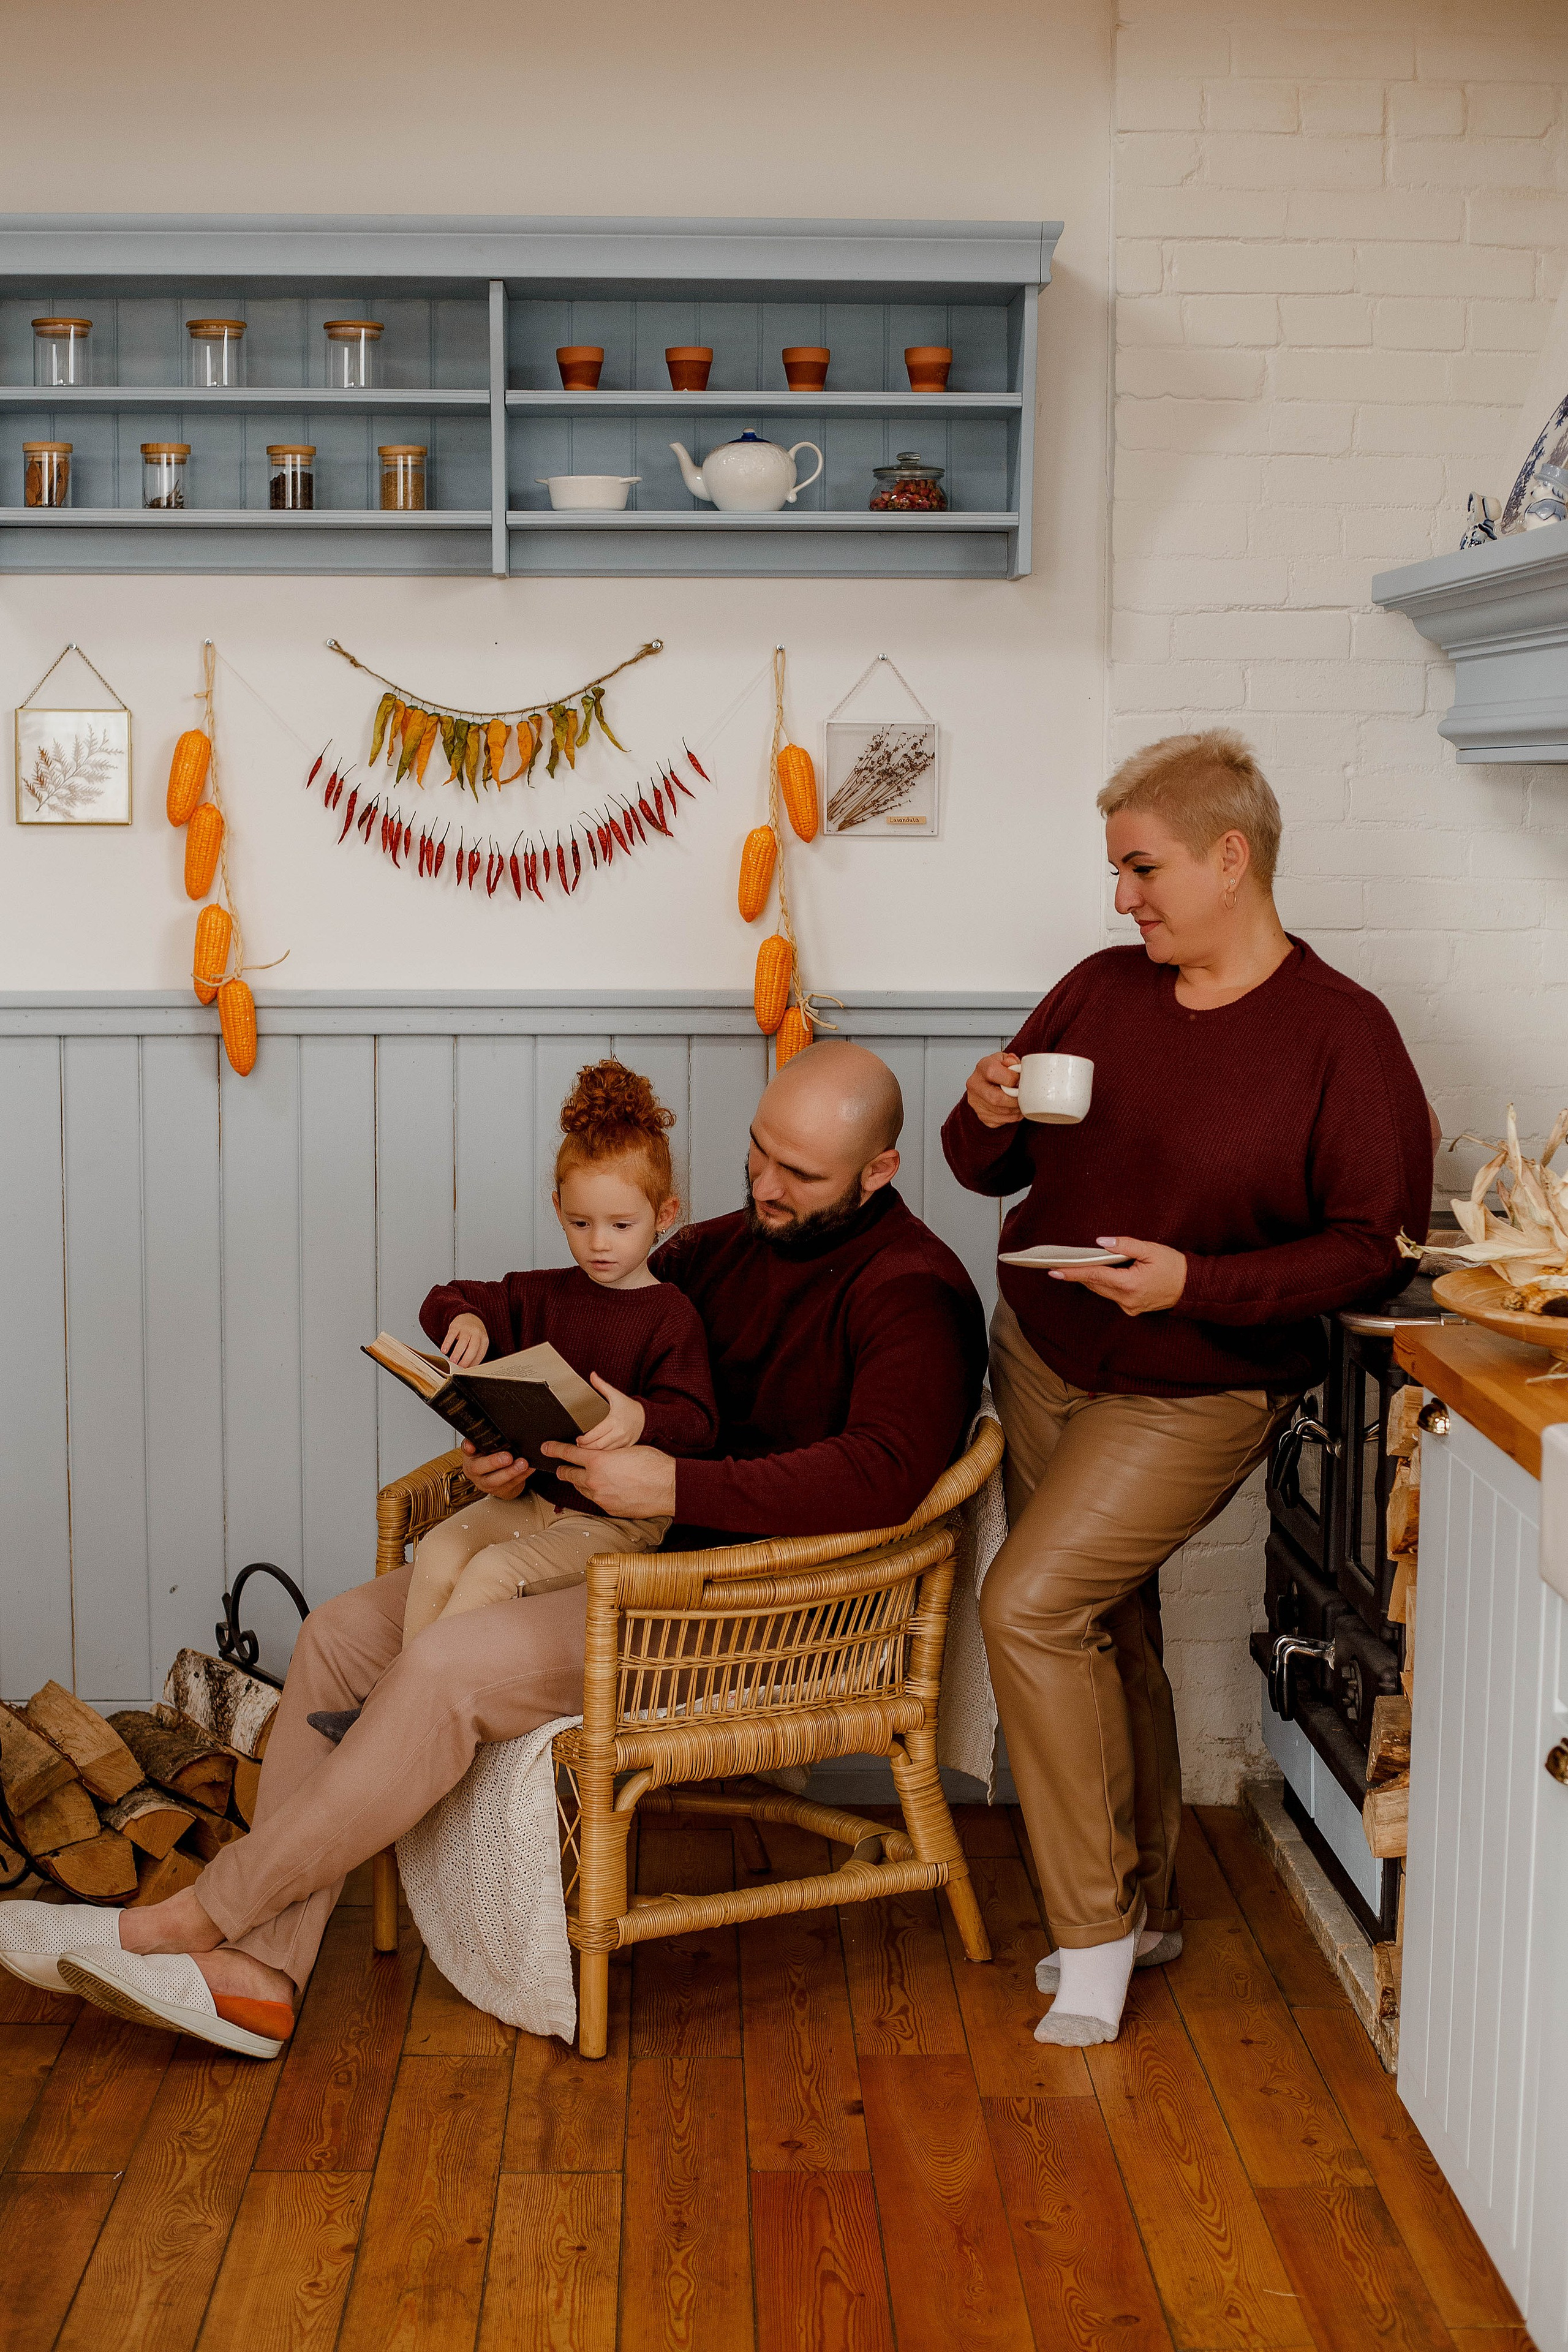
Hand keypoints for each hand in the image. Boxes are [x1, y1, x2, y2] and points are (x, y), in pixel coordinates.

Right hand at [441, 1313, 489, 1368]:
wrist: (469, 1316)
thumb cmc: (473, 1334)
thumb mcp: (478, 1342)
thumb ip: (474, 1354)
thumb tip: (466, 1369)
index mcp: (484, 1340)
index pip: (480, 1354)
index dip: (473, 1363)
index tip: (466, 1371)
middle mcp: (477, 1334)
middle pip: (473, 1348)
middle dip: (466, 1360)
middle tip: (459, 1368)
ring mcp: (467, 1329)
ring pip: (463, 1342)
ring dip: (457, 1353)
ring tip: (452, 1362)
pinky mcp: (456, 1326)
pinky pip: (452, 1334)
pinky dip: (447, 1343)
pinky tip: (444, 1350)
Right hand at [458, 1439, 532, 1498]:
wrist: (498, 1480)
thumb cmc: (490, 1459)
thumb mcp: (485, 1448)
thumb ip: (486, 1439)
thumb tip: (492, 1427)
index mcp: (471, 1457)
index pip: (466, 1450)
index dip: (468, 1447)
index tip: (471, 1445)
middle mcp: (476, 1472)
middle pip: (480, 1468)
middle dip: (494, 1462)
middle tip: (507, 1457)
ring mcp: (488, 1484)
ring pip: (497, 1480)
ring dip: (511, 1472)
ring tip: (522, 1463)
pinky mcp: (502, 1490)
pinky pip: (513, 1483)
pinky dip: (523, 1475)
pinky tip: (530, 1468)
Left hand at [539, 1439, 675, 1518]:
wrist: (669, 1488)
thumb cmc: (652, 1464)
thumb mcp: (626, 1450)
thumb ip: (607, 1453)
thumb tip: (599, 1455)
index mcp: (597, 1461)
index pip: (567, 1453)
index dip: (554, 1449)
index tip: (545, 1448)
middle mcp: (594, 1480)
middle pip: (568, 1474)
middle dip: (563, 1469)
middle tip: (561, 1466)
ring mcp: (600, 1497)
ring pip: (581, 1488)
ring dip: (581, 1481)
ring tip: (587, 1476)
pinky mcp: (609, 1509)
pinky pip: (596, 1499)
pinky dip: (596, 1493)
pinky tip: (606, 1488)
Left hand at [574, 1373, 645, 1451]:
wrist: (646, 1417)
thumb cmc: (629, 1407)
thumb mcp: (615, 1395)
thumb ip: (602, 1385)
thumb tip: (592, 1374)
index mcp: (614, 1421)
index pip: (595, 1435)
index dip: (584, 1440)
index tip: (578, 1439)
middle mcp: (620, 1433)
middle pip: (598, 1446)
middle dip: (586, 1447)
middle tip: (579, 1445)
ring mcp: (624, 1441)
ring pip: (605, 1452)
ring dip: (594, 1452)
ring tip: (585, 1449)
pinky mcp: (626, 1447)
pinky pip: (612, 1453)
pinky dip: (603, 1454)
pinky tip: (597, 1452)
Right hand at [966, 1052, 1023, 1129]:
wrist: (987, 1082)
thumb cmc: (997, 1070)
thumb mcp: (1005, 1059)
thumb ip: (1012, 1061)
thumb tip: (1018, 1068)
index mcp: (982, 1067)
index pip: (993, 1073)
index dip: (1012, 1078)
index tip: (1020, 1080)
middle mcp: (975, 1085)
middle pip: (995, 1098)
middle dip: (1015, 1100)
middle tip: (1024, 1097)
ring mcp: (976, 1102)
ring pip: (1000, 1112)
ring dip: (1016, 1110)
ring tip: (1023, 1103)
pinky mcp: (981, 1115)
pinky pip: (1000, 1120)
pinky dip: (1012, 1117)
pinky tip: (1015, 1109)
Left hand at [1048, 1235, 1187, 1316]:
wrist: (1192, 1287)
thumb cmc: (1173, 1266)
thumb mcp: (1150, 1249)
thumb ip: (1124, 1245)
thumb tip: (1100, 1243)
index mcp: (1130, 1285)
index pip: (1095, 1276)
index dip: (1073, 1272)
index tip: (1055, 1270)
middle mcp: (1127, 1300)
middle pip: (1095, 1285)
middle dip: (1078, 1274)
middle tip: (1059, 1264)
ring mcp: (1129, 1307)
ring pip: (1102, 1291)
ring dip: (1090, 1279)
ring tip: (1074, 1267)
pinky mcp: (1132, 1309)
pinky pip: (1111, 1295)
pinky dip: (1104, 1284)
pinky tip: (1099, 1274)